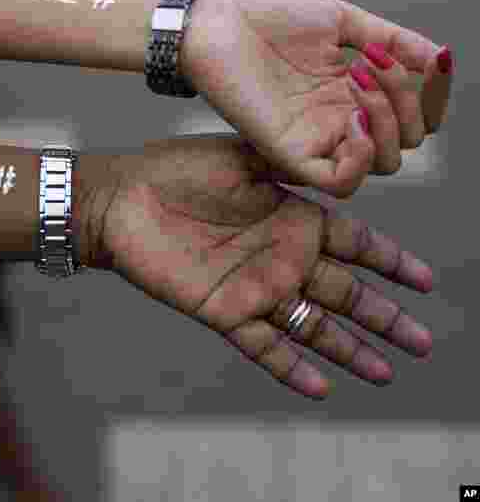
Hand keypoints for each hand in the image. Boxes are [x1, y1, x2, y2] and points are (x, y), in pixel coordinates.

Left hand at [78, 135, 433, 398]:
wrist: (121, 200)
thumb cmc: (176, 169)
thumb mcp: (242, 156)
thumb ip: (291, 164)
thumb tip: (341, 164)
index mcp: (292, 216)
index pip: (356, 243)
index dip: (391, 261)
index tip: (425, 282)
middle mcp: (281, 256)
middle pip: (345, 292)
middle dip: (385, 316)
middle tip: (422, 341)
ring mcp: (254, 286)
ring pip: (313, 326)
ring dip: (349, 349)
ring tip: (386, 373)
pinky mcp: (223, 310)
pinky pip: (264, 346)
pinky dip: (291, 367)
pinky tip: (321, 388)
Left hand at [183, 0, 451, 196]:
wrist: (213, 24)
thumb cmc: (265, 16)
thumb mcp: (341, 20)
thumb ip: (392, 39)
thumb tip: (438, 58)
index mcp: (352, 91)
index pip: (414, 115)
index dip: (433, 96)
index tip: (433, 63)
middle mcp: (339, 119)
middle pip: (407, 139)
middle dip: (408, 100)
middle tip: (369, 64)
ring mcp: (316, 138)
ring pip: (384, 163)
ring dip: (389, 122)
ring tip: (357, 79)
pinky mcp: (289, 152)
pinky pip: (341, 183)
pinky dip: (362, 158)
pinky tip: (354, 120)